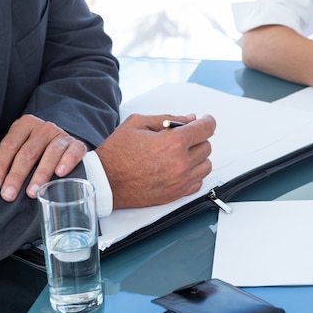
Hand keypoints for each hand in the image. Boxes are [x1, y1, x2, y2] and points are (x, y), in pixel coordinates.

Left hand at [0, 114, 86, 200]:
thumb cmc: (36, 149)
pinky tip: (59, 173)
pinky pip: (73, 152)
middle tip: (10, 194)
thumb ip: (1, 161)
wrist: (63, 144)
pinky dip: (67, 162)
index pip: (9, 146)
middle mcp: (43, 128)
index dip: (0, 166)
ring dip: (40, 174)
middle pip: (28, 152)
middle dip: (17, 175)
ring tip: (33, 191)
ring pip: (50, 154)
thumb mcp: (17, 150)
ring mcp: (62, 135)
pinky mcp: (77, 144)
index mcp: (24, 125)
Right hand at [95, 114, 215, 207]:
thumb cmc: (117, 153)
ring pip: (206, 164)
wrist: (105, 182)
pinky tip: (179, 167)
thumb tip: (190, 118)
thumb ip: (168, 118)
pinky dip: (194, 173)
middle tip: (181, 138)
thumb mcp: (138, 123)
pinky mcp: (176, 194)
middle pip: (207, 146)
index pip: (206, 128)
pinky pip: (199, 181)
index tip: (206, 121)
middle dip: (197, 138)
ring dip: (197, 156)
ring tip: (180, 153)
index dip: (207, 121)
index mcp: (173, 142)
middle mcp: (180, 163)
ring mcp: (180, 180)